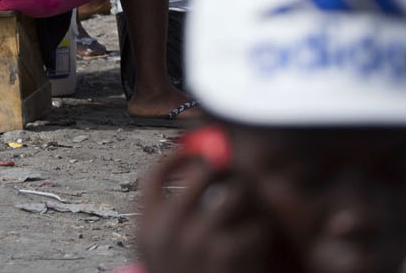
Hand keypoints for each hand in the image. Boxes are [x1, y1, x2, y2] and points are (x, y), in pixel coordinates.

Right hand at [136, 150, 277, 272]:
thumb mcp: (162, 254)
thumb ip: (168, 214)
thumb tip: (199, 162)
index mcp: (144, 229)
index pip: (154, 175)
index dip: (177, 158)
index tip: (198, 151)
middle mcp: (167, 230)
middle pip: (201, 173)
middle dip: (225, 169)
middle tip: (240, 176)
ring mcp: (196, 241)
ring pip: (234, 193)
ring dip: (249, 201)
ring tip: (253, 217)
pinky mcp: (228, 253)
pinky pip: (254, 223)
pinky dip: (261, 232)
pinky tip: (257, 247)